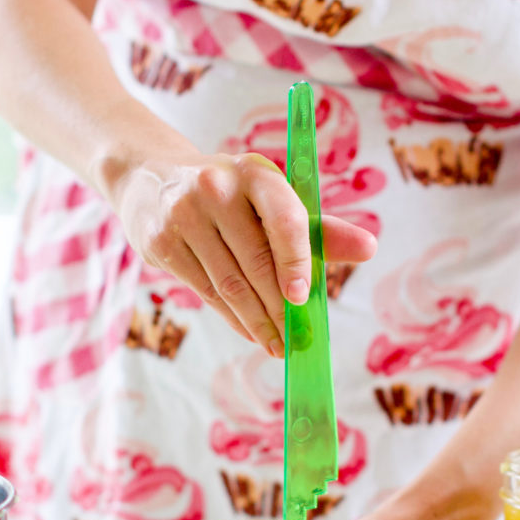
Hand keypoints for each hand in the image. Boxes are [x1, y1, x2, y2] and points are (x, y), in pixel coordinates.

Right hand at [110, 151, 375, 356]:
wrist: (151, 178)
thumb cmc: (229, 195)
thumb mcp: (270, 199)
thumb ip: (317, 229)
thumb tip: (369, 248)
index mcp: (255, 173)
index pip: (284, 219)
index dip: (297, 261)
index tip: (303, 299)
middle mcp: (216, 188)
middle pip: (256, 262)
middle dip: (281, 309)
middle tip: (299, 340)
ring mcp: (184, 216)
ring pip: (230, 284)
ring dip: (258, 322)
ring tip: (278, 346)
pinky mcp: (161, 244)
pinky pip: (206, 292)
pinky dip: (232, 318)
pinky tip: (251, 333)